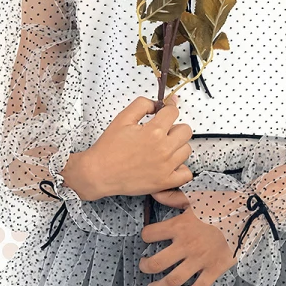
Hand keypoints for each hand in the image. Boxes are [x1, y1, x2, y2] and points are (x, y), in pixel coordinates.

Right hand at [62, 95, 192, 199]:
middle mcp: (163, 148)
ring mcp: (166, 167)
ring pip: (187, 149)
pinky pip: (186, 174)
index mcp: (153, 131)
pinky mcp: (165, 182)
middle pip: (185, 130)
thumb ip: (142, 105)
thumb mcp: (123, 118)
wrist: (99, 172)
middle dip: (174, 127)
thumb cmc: (108, 148)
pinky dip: (181, 169)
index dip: (168, 109)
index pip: (174, 112)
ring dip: (177, 147)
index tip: (164, 112)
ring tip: (163, 149)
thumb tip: (157, 104)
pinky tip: (170, 165)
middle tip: (162, 132)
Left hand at [139, 188, 237, 285]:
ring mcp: (200, 260)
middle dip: (145, 267)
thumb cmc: (222, 203)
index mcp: (179, 226)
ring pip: (173, 280)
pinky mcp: (215, 269)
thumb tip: (154, 195)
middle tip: (144, 267)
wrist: (249, 213)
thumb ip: (173, 198)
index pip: (150, 234)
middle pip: (157, 263)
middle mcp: (186, 245)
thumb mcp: (196, 197)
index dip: (145, 236)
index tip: (146, 239)